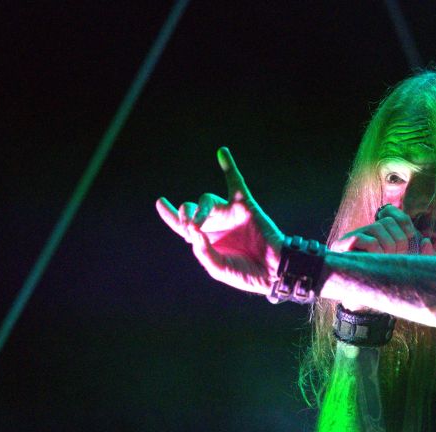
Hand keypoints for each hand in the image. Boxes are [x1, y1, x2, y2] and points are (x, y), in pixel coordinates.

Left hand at [157, 147, 284, 295]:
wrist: (275, 270)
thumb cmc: (247, 274)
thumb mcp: (218, 268)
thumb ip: (203, 251)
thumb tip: (192, 229)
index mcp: (207, 239)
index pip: (183, 224)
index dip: (170, 214)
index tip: (160, 202)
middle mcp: (215, 224)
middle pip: (191, 209)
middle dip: (185, 215)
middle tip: (190, 227)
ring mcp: (229, 213)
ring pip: (207, 199)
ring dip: (201, 209)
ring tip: (199, 222)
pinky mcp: (245, 205)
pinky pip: (235, 183)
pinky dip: (229, 168)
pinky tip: (222, 152)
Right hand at [330, 205, 432, 311]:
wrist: (360, 302)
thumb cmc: (386, 284)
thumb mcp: (406, 269)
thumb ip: (420, 258)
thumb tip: (427, 242)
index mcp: (383, 234)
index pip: (395, 215)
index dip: (406, 226)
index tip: (409, 242)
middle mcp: (367, 231)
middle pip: (389, 221)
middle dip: (397, 242)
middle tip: (394, 259)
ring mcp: (353, 237)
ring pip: (377, 227)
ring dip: (386, 247)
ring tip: (383, 262)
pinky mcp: (341, 245)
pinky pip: (362, 238)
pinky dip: (373, 250)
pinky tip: (373, 261)